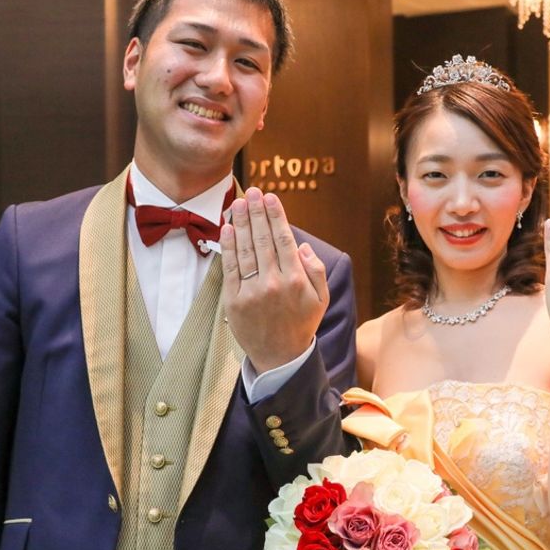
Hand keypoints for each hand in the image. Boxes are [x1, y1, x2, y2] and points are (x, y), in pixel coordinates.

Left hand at [221, 187, 329, 372]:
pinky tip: (228, 228)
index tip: (269, 197)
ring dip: (241, 222)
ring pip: (245, 249)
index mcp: (296, 280)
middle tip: (251, 191)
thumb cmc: (301, 324)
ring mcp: (252, 292)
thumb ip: (316, 270)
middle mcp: (274, 283)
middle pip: (262, 239)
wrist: (280, 357)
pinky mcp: (234, 300)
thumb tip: (302, 245)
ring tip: (238, 203)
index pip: (283, 239)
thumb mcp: (321, 299)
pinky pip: (231, 268)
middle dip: (256, 211)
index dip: (275, 215)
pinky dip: (228, 246)